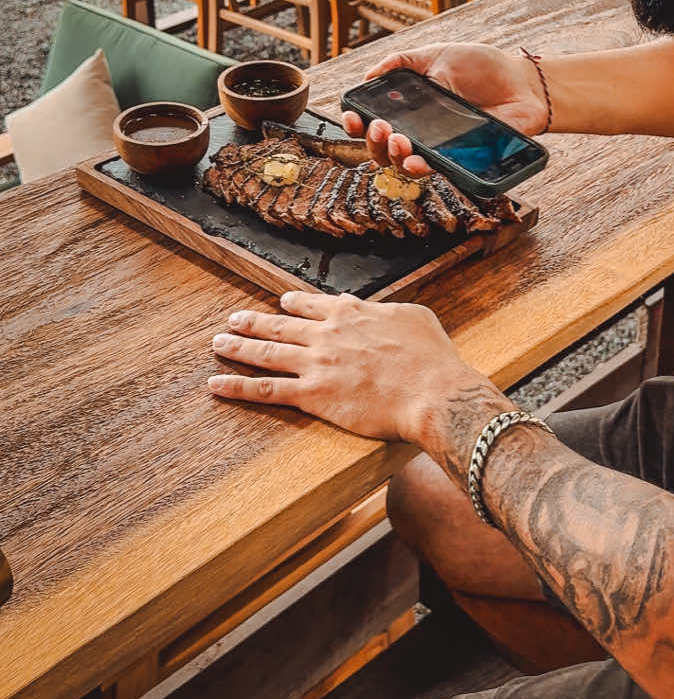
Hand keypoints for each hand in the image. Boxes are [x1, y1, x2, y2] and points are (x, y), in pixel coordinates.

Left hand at [208, 291, 484, 445]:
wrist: (432, 392)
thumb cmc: (432, 359)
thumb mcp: (415, 317)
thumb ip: (390, 311)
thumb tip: (381, 311)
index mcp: (352, 313)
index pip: (314, 305)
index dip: (295, 304)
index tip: (283, 303)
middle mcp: (327, 334)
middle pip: (281, 326)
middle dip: (254, 322)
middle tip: (234, 320)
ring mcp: (315, 363)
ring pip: (266, 353)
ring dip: (238, 347)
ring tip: (218, 343)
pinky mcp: (312, 394)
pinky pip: (266, 390)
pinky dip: (237, 386)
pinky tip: (216, 384)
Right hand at [341, 42, 546, 176]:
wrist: (522, 82)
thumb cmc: (481, 67)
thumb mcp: (436, 54)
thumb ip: (401, 62)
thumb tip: (368, 75)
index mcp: (408, 107)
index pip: (373, 121)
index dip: (356, 123)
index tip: (351, 117)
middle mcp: (419, 130)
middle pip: (381, 148)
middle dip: (372, 140)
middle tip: (379, 127)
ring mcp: (438, 147)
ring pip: (403, 164)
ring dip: (391, 156)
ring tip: (396, 139)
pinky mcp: (460, 159)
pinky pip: (436, 170)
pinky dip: (420, 168)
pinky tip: (413, 161)